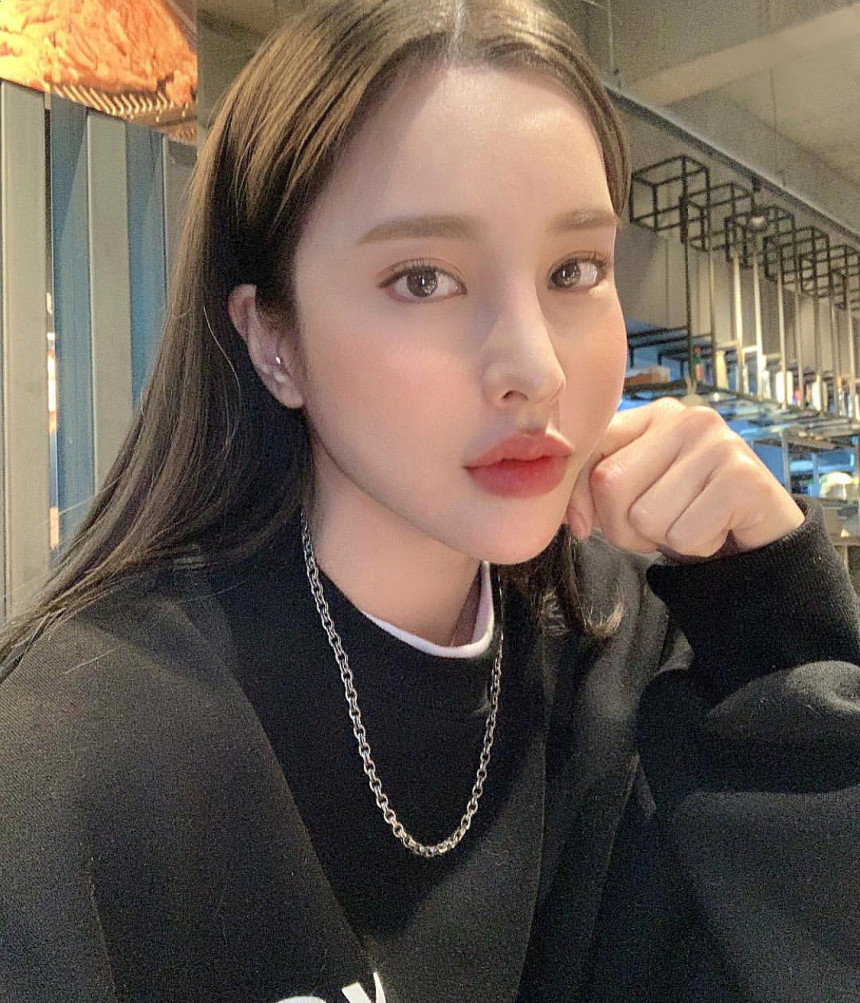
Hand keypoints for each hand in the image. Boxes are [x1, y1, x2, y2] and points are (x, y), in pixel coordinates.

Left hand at [567, 398, 804, 559]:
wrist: (761, 535)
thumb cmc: (689, 512)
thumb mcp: (635, 495)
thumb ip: (596, 491)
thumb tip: (572, 519)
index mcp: (652, 415)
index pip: (589, 450)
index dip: (578, 497)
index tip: (584, 525)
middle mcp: (686, 417)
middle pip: (610, 484)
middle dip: (623, 527)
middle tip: (659, 525)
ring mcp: (719, 442)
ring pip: (646, 516)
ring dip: (664, 539)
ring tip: (692, 523)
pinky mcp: (744, 477)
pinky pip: (684, 534)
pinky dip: (696, 546)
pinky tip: (717, 528)